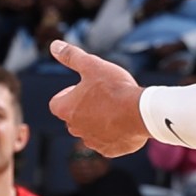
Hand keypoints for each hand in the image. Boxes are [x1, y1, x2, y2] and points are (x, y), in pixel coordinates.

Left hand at [47, 41, 149, 156]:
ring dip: (98, 121)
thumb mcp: (92, 65)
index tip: (83, 88)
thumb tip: (54, 45)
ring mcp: (92, 141)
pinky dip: (113, 134)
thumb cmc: (114, 88)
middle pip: (74, 117)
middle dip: (84, 108)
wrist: (140, 112)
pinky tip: (124, 123)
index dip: (68, 94)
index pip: (57, 103)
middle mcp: (74, 128)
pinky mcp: (109, 150)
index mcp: (66, 109)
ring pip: (90, 131)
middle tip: (102, 96)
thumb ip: (71, 56)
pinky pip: (107, 142)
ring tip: (115, 108)